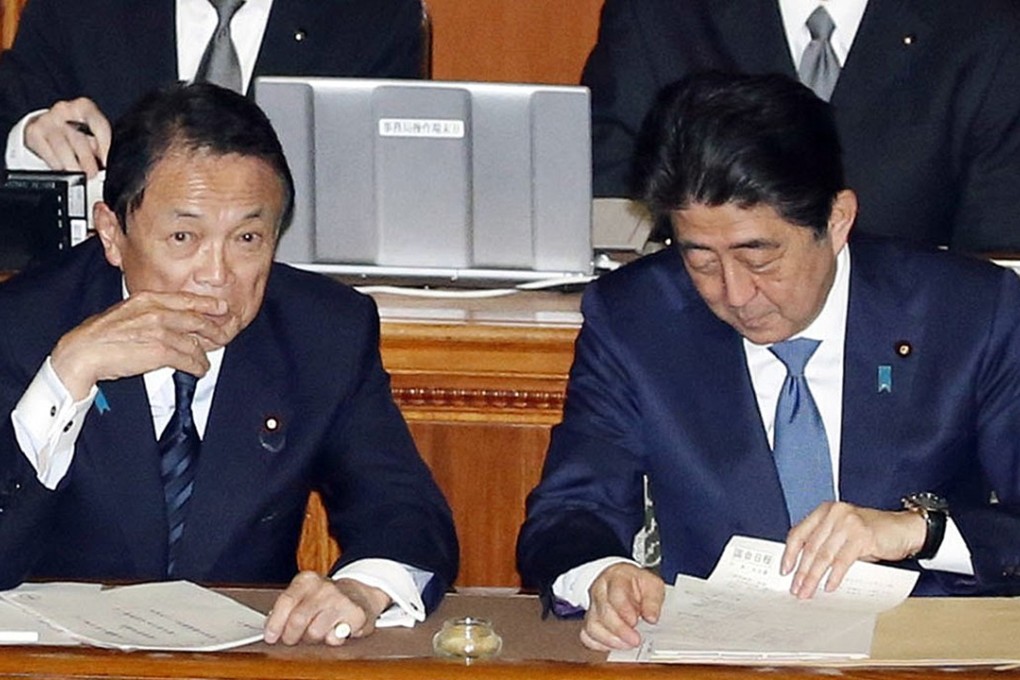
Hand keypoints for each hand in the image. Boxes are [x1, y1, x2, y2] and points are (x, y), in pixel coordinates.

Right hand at [23, 97, 110, 177]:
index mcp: (84, 107)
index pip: (98, 125)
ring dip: (72, 165)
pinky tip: (64, 170)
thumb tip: (105, 163)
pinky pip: (48, 153)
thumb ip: (100, 143)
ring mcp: (47, 120)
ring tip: (80, 176)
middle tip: (92, 174)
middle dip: (87, 160)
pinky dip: (57, 165)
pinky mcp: (34, 132)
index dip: (104, 146)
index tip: (106, 162)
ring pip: (62, 147)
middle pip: (79, 138)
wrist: (48, 125)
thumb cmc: (76, 130)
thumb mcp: (92, 131)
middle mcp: (64, 110)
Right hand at [49, 291, 236, 398]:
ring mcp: (159, 331)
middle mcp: (156, 312)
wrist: (82, 352)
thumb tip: (169, 318)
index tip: (222, 307)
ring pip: (194, 342)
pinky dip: (197, 366)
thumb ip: (148, 311)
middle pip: (196, 320)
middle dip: (213, 329)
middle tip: (223, 336)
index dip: (207, 304)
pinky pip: (187, 359)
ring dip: (203, 354)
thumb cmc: (100, 335)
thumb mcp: (125, 311)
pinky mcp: (159, 352)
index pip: (185, 299)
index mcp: (147, 299)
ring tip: (205, 361)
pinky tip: (199, 369)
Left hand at [264, 571, 390, 645]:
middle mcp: (324, 587)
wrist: (359, 593)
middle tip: (292, 639)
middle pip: (297, 620)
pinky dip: (332, 639)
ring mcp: (341, 600)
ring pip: (314, 632)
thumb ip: (287, 608)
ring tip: (318, 630)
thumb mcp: (304, 595)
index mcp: (307, 580)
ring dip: (313, 638)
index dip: (275, 622)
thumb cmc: (324, 599)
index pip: (286, 602)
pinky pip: (334, 638)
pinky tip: (335, 630)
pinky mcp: (355, 614)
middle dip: (291, 636)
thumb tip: (270, 629)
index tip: (270, 637)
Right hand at [581, 563, 663, 650]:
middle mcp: (600, 591)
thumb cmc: (637, 584)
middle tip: (635, 639)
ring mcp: (592, 606)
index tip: (635, 622)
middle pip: (603, 611)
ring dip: (610, 639)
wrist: (624, 582)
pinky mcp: (589, 621)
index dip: (624, 609)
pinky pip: (587, 636)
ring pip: (592, 625)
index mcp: (616, 577)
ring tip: (627, 644)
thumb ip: (653, 600)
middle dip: (619, 629)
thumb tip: (651, 617)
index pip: (615, 592)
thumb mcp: (652, 585)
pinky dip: (600, 644)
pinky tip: (615, 645)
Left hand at [782, 501, 926, 598]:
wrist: (904, 528)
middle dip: (801, 571)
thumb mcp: (844, 532)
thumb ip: (826, 542)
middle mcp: (834, 514)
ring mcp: (848, 523)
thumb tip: (805, 567)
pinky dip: (835, 576)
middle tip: (796, 588)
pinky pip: (843, 560)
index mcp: (825, 511)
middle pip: (811, 547)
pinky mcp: (862, 536)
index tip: (784, 570)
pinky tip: (829, 586)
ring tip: (808, 591)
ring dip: (814, 577)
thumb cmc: (872, 532)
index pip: (799, 532)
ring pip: (824, 555)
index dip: (790, 553)